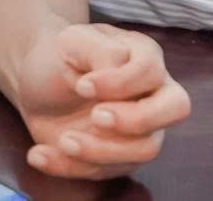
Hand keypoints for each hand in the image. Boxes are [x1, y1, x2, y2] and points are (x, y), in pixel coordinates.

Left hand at [14, 23, 189, 179]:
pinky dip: (70, 167)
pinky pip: (107, 171)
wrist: (36, 84)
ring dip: (101, 151)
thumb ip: (101, 51)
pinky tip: (40, 154)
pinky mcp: (120, 157)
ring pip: (145, 149)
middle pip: (175, 109)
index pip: (151, 71)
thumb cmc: (60, 56)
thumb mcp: (73, 41)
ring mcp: (141, 128)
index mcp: (144, 56)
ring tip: (62, 141)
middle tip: (96, 117)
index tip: (82, 85)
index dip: (120, 82)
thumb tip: (117, 70)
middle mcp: (152, 92)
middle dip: (137, 119)